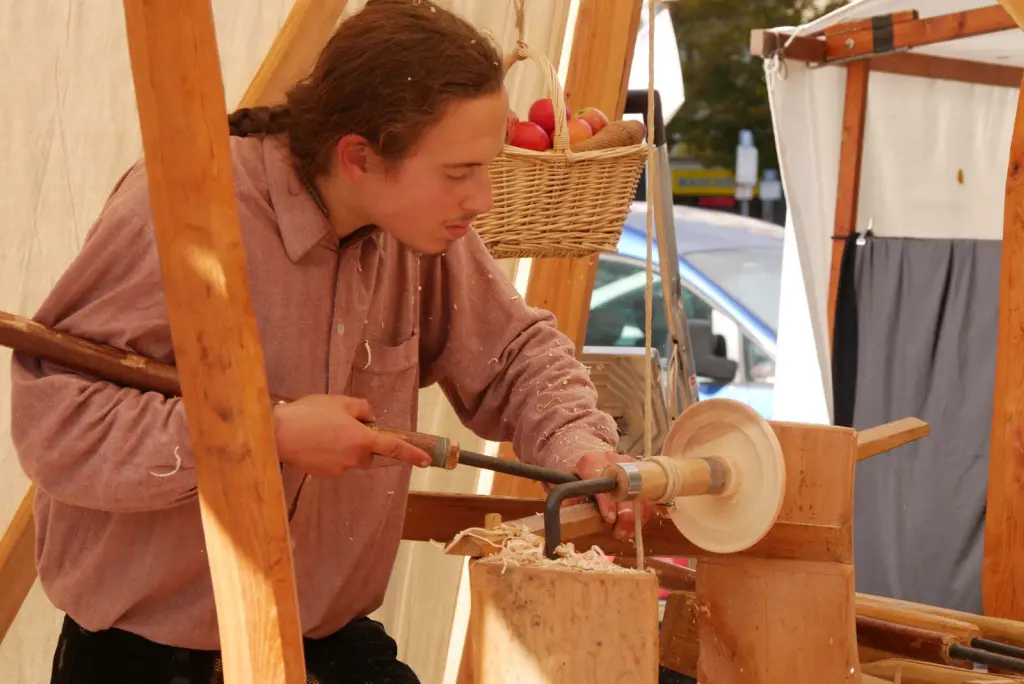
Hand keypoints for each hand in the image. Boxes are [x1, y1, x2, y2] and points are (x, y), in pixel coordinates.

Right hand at [273, 395, 430, 475]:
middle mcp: (355, 458)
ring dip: (344, 446)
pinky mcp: (325, 474)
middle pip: (368, 453)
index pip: (394, 448)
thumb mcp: (340, 401)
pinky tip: (315, 440)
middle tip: (341, 424)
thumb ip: (362, 408)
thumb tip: (369, 419)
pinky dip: (330, 453)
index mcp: (363, 440)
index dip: (412, 454)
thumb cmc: (309, 414)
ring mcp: (340, 468)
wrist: (277, 434)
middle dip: (362, 442)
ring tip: (322, 430)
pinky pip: (336, 462)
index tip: (426, 460)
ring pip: (351, 458)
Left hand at [573, 451, 655, 540]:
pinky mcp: (641, 473)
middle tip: (618, 531)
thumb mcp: (570, 483)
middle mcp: (612, 461)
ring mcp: (630, 465)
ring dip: (633, 516)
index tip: (608, 518)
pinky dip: (642, 513)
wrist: (595, 460)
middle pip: (624, 488)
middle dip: (623, 513)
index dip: (606, 502)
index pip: (600, 481)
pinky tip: (634, 526)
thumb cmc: (581, 476)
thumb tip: (567, 515)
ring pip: (637, 493)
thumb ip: (570, 498)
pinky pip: (646, 495)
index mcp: (591, 462)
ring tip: (625, 533)